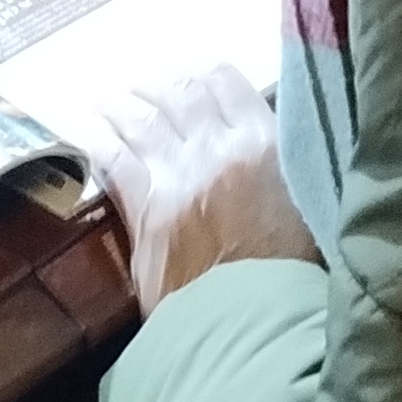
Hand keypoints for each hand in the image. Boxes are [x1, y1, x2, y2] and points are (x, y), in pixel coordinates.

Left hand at [97, 65, 320, 312]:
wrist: (255, 325)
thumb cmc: (296, 274)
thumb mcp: (312, 205)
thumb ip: (289, 170)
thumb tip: (278, 156)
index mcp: (264, 143)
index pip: (227, 84)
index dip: (208, 76)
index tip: (198, 79)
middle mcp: (216, 148)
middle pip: (180, 94)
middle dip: (160, 84)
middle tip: (145, 84)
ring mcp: (176, 177)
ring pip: (143, 120)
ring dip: (124, 103)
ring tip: (109, 96)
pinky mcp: (146, 210)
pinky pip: (115, 159)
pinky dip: (100, 139)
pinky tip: (88, 129)